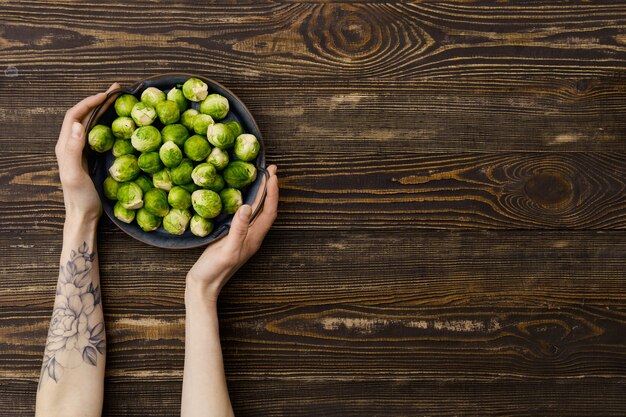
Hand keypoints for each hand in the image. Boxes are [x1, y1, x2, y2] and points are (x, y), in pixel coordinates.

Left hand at [56, 83, 119, 223]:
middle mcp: (71, 145)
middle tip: (117, 90)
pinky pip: (99, 135)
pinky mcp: (91, 157)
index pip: (74, 115)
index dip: (89, 102)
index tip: (106, 95)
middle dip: (99, 101)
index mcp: (65, 145)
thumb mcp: (75, 174)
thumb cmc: (80, 198)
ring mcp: (82, 151)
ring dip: (104, 110)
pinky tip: (120, 123)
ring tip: (120, 100)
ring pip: (92, 124)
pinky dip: (108, 123)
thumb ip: (73, 149)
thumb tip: (77, 125)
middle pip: (83, 116)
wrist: (83, 216)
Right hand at [187, 165, 278, 300]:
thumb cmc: (215, 271)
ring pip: (256, 211)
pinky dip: (247, 201)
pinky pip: (245, 214)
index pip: (269, 211)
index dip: (272, 192)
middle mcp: (252, 235)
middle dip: (270, 188)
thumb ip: (238, 230)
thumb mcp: (227, 250)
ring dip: (260, 193)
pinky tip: (240, 195)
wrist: (203, 286)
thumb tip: (247, 206)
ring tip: (259, 177)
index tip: (272, 174)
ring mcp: (243, 236)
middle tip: (270, 169)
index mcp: (254, 238)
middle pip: (266, 208)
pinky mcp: (232, 236)